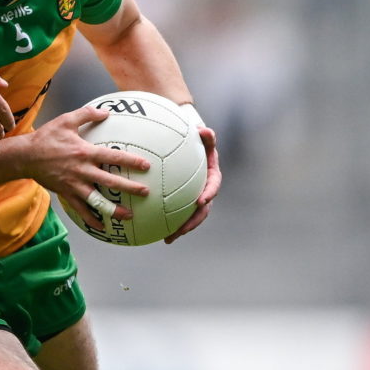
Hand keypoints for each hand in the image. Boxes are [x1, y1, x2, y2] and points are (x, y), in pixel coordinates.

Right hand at [32, 103, 151, 233]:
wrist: (25, 156)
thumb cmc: (46, 137)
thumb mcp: (66, 120)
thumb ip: (87, 114)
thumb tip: (106, 112)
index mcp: (84, 152)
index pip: (113, 157)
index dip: (130, 161)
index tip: (145, 166)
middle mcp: (82, 170)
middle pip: (110, 181)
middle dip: (130, 188)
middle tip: (145, 192)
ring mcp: (74, 184)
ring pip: (97, 200)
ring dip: (114, 209)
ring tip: (128, 216)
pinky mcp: (66, 193)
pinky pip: (81, 209)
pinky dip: (91, 219)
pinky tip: (102, 227)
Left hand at [164, 125, 221, 243]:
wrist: (191, 149)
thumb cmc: (196, 141)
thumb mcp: (203, 138)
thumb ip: (206, 136)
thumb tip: (204, 130)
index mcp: (212, 176)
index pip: (213, 186)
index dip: (209, 194)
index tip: (201, 201)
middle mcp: (206, 190)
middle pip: (202, 210)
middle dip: (193, 222)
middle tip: (182, 230)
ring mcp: (195, 198)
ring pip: (190, 217)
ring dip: (181, 229)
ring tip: (168, 239)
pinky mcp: (184, 202)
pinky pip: (177, 214)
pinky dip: (169, 223)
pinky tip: (156, 232)